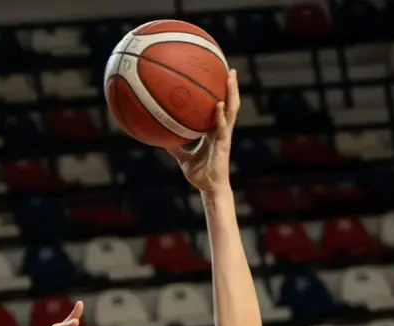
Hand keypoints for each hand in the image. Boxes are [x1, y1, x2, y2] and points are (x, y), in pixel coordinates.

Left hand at [166, 69, 239, 193]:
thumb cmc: (200, 175)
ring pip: (231, 111)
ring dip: (232, 94)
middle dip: (231, 87)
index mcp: (214, 133)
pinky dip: (220, 116)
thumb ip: (175, 147)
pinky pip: (223, 127)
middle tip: (230, 69)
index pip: (220, 109)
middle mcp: (222, 131)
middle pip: (229, 104)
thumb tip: (161, 137)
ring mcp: (224, 137)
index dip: (222, 94)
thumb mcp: (182, 158)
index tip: (219, 78)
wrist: (209, 188)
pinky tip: (218, 104)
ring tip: (231, 77)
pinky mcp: (223, 145)